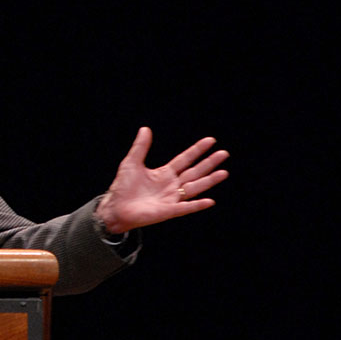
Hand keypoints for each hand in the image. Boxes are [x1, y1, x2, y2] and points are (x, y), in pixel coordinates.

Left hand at [96, 127, 228, 234]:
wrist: (116, 207)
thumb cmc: (123, 187)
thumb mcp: (131, 163)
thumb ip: (140, 147)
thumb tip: (145, 129)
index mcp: (164, 173)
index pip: (185, 159)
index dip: (197, 150)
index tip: (211, 141)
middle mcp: (171, 185)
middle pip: (194, 172)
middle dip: (209, 163)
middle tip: (224, 153)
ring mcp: (171, 198)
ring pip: (195, 188)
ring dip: (209, 181)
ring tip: (223, 172)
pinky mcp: (168, 210)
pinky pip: (186, 207)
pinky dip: (197, 205)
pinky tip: (209, 201)